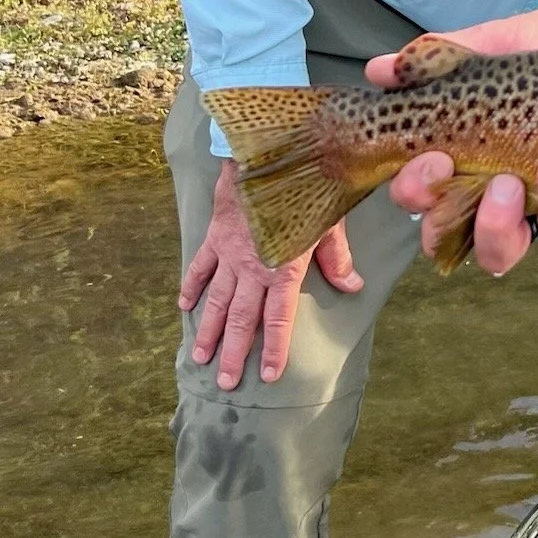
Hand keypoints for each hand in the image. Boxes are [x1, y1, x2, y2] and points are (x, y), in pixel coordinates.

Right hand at [178, 160, 363, 387]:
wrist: (269, 153)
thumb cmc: (306, 186)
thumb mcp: (330, 222)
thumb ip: (337, 258)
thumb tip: (353, 286)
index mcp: (283, 268)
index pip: (279, 318)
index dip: (274, 349)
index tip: (270, 376)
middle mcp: (252, 268)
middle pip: (241, 319)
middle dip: (233, 353)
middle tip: (225, 383)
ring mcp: (229, 254)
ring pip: (215, 300)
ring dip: (208, 330)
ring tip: (199, 357)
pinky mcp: (215, 236)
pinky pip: (199, 267)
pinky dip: (190, 287)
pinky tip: (183, 307)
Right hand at [376, 0, 537, 272]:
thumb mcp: (495, 43)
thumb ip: (440, 60)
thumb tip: (382, 69)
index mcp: (464, 153)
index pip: (422, 195)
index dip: (415, 192)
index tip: (429, 158)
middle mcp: (493, 187)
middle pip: (449, 237)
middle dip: (441, 221)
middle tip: (453, 174)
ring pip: (501, 251)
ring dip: (494, 226)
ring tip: (508, 184)